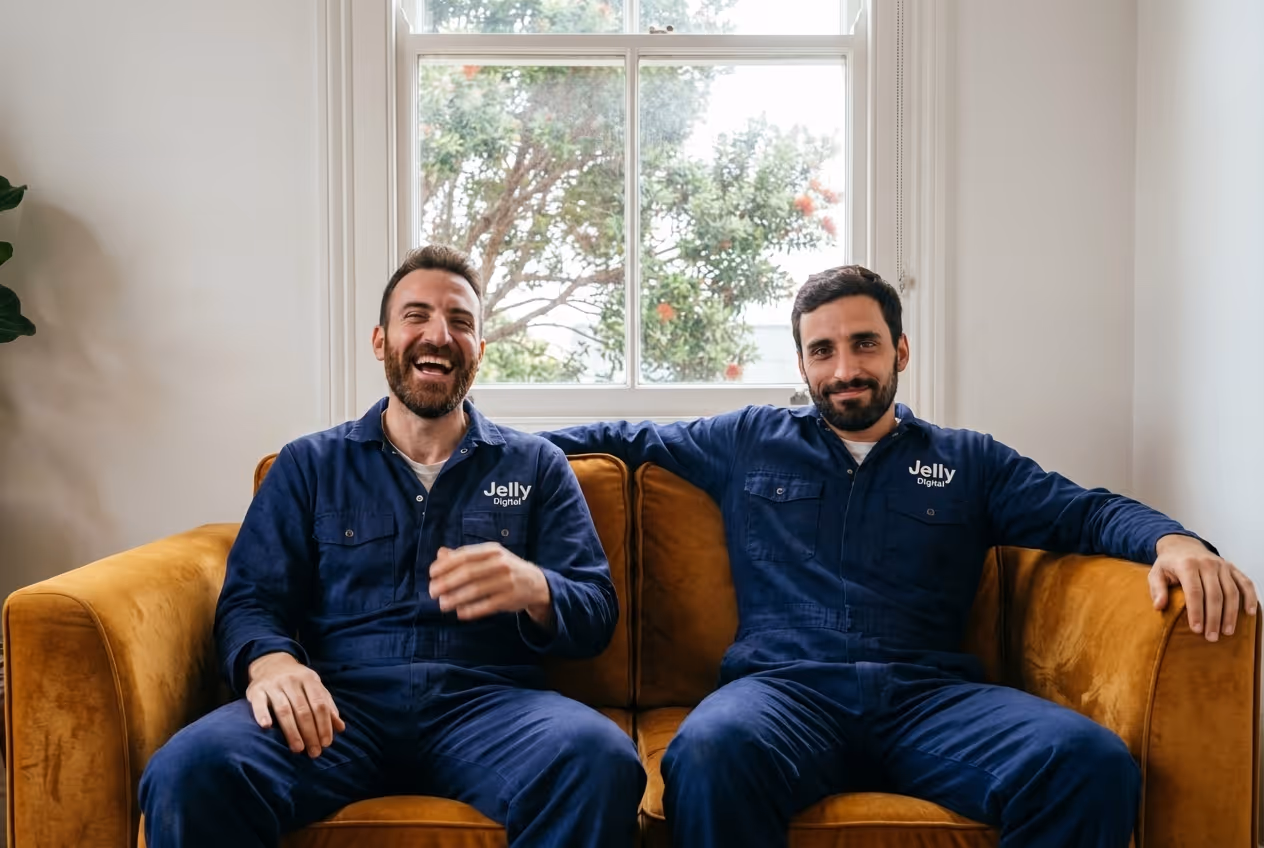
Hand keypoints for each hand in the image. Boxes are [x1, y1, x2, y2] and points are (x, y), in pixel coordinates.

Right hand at [245, 652, 345, 757]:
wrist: (271, 663)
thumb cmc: (297, 681)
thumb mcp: (315, 687)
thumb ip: (327, 706)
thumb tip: (341, 728)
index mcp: (309, 679)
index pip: (319, 704)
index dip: (324, 725)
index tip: (326, 743)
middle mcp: (291, 680)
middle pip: (303, 710)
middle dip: (310, 733)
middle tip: (314, 752)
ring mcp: (273, 685)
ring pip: (284, 710)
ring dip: (292, 731)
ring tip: (298, 748)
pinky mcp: (256, 690)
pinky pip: (259, 703)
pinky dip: (262, 714)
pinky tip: (266, 727)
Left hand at [429, 543, 552, 625]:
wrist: (536, 583)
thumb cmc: (505, 568)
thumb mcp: (488, 557)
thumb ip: (464, 556)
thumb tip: (440, 554)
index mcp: (492, 550)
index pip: (465, 555)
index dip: (446, 565)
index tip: (431, 573)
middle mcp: (501, 563)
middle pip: (468, 573)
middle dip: (447, 582)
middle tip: (432, 591)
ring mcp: (507, 581)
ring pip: (476, 590)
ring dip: (456, 598)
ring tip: (442, 604)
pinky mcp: (510, 598)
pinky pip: (487, 605)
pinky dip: (472, 610)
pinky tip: (460, 613)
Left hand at [1150, 535, 1257, 641]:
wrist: (1183, 545)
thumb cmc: (1169, 563)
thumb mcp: (1156, 573)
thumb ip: (1157, 589)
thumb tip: (1159, 606)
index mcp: (1187, 565)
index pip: (1194, 592)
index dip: (1196, 612)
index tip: (1197, 629)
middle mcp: (1207, 563)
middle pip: (1214, 594)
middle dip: (1214, 618)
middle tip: (1212, 637)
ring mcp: (1222, 565)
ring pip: (1231, 592)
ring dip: (1231, 614)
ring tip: (1227, 632)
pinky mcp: (1232, 568)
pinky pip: (1245, 583)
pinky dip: (1250, 597)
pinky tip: (1250, 613)